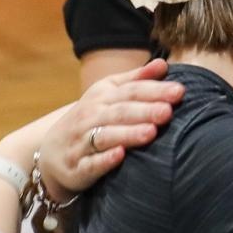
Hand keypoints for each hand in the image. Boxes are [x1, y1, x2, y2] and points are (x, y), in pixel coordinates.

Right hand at [36, 58, 183, 200]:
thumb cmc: (91, 118)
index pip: (130, 91)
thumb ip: (136, 80)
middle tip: (168, 111)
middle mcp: (90, 117)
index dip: (154, 90)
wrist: (52, 152)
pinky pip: (91, 163)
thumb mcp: (108, 94)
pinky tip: (120, 156)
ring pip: (106, 136)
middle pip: (120, 112)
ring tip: (151, 132)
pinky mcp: (78, 167)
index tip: (179, 91)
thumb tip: (163, 64)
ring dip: (128, 134)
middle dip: (145, 111)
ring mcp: (82, 142)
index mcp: (101, 96)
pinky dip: (105, 160)